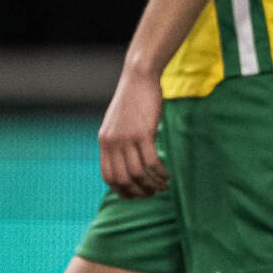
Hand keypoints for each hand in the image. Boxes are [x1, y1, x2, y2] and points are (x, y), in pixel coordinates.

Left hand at [98, 69, 167, 198]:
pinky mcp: (143, 133)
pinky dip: (160, 172)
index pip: (108, 176)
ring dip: (152, 184)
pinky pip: (151, 161)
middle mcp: (112, 143)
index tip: (135, 195)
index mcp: (104, 142)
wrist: (139, 78)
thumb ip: (118, 140)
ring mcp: (127, 138)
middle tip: (152, 194)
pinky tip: (167, 175)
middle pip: (123, 178)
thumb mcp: (118, 122)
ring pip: (138, 172)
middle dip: (138, 191)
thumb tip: (125, 159)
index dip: (121, 190)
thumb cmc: (132, 99)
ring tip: (163, 186)